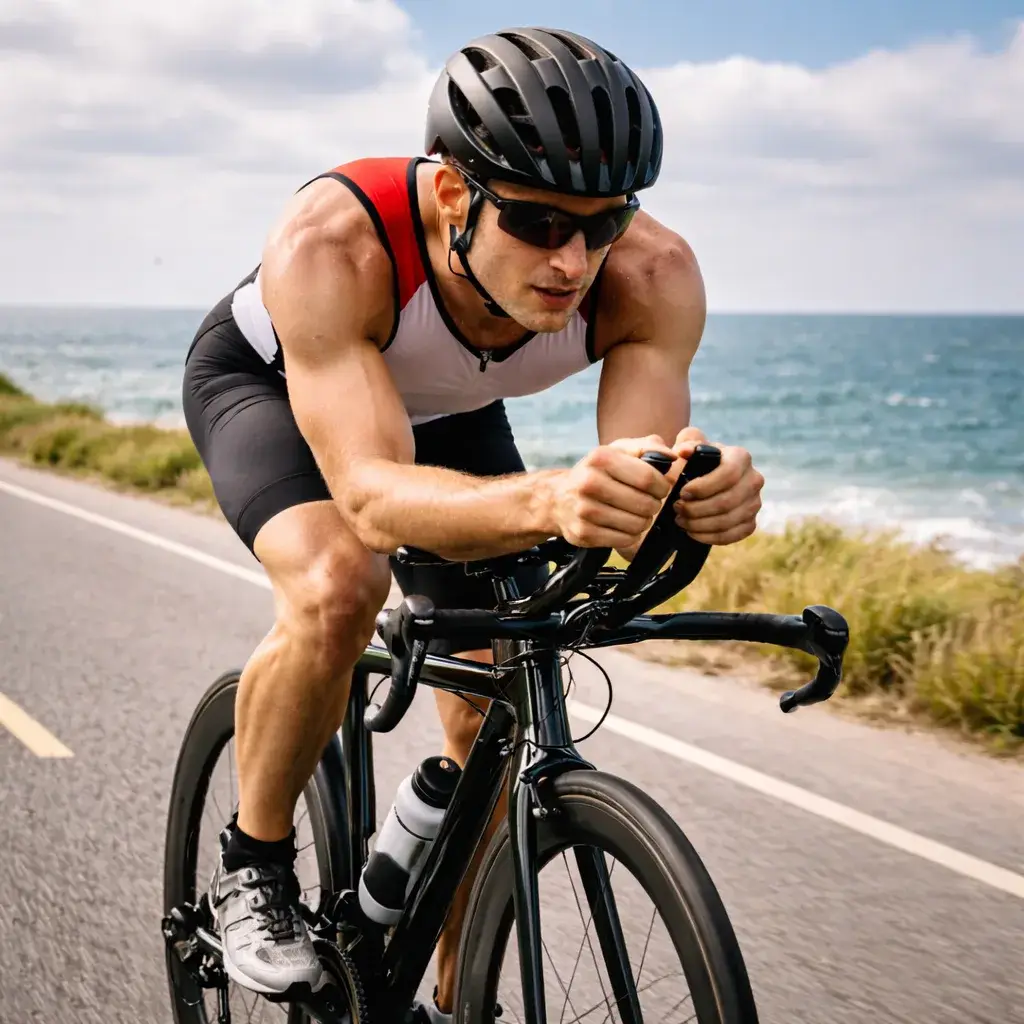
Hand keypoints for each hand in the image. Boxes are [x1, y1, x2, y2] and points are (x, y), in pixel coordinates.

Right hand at [550, 435, 675, 548]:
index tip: (659, 488)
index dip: (662, 486)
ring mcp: (584, 510)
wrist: (558, 498)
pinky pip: (624, 540)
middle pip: (644, 504)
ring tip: (635, 514)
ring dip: (643, 521)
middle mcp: (589, 482)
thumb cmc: (598, 472)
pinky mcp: (583, 533)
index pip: (648, 478)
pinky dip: (630, 535)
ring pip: (637, 524)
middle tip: (648, 503)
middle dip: (653, 505)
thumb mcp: (619, 451)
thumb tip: (672, 457)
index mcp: (601, 458)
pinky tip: (623, 525)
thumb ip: (648, 447)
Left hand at [671, 427, 763, 544]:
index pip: (728, 474)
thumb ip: (686, 443)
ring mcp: (755, 503)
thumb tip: (684, 451)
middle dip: (697, 508)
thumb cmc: (694, 462)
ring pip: (728, 521)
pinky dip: (710, 537)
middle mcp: (754, 479)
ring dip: (700, 524)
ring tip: (681, 520)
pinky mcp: (750, 522)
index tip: (683, 492)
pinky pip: (733, 535)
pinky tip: (693, 532)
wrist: (703, 480)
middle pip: (727, 501)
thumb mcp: (688, 446)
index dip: (704, 487)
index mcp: (741, 457)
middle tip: (677, 508)